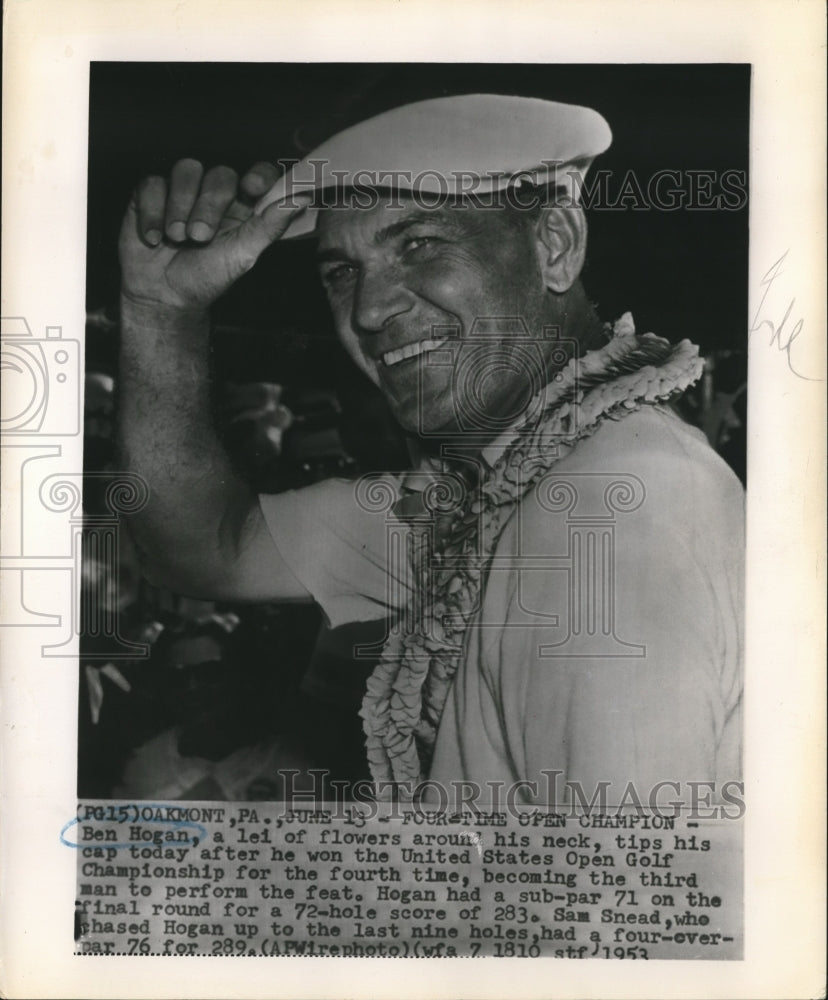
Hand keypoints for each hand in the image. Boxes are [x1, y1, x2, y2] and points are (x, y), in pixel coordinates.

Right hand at [119, 159, 309, 310]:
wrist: (163, 295)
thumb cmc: (206, 276)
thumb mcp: (243, 255)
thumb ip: (270, 226)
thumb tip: (301, 200)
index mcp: (244, 206)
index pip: (259, 174)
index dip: (258, 175)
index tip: (252, 188)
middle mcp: (215, 193)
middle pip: (220, 174)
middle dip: (208, 206)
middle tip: (199, 237)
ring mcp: (184, 189)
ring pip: (186, 170)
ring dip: (180, 206)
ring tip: (176, 238)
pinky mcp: (152, 192)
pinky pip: (152, 183)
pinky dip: (153, 212)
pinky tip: (154, 238)